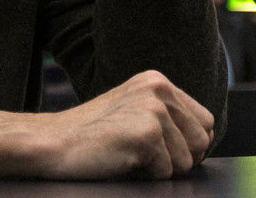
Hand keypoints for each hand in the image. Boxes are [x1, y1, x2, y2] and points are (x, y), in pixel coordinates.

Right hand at [0, 70, 213, 179]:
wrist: (51, 143)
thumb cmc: (89, 135)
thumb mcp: (131, 110)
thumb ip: (167, 116)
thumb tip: (204, 141)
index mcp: (157, 80)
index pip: (204, 122)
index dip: (186, 144)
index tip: (156, 148)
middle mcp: (158, 89)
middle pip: (201, 142)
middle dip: (177, 158)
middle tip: (138, 153)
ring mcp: (153, 110)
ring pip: (186, 161)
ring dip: (158, 168)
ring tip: (125, 154)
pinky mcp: (147, 134)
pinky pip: (166, 173)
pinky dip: (144, 175)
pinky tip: (119, 159)